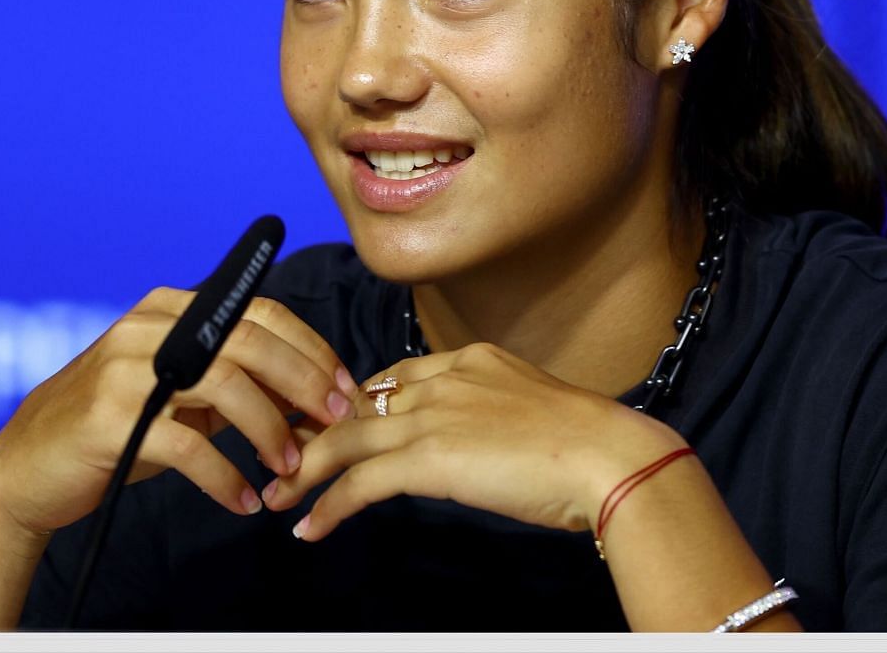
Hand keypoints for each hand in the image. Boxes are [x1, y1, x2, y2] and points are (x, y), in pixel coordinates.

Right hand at [0, 287, 361, 537]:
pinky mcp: (110, 419)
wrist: (27, 470)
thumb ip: (237, 383)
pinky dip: (224, 476)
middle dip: (304, 382)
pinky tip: (243, 500)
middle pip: (251, 343)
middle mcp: (147, 328)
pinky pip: (188, 445)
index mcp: (170, 310)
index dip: (310, 348)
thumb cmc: (118, 429)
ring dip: (269, 430)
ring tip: (288, 467)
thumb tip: (314, 396)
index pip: (259, 313)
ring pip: (226, 386)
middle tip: (334, 421)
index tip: (343, 386)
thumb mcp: (181, 394)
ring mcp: (125, 370)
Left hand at [262, 341, 688, 541]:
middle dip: (316, 432)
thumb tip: (486, 445)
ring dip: (305, 470)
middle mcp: (445, 378)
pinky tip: (311, 526)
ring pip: (345, 438)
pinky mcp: (427, 457)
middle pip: (358, 402)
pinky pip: (359, 481)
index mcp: (473, 360)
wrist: (607, 457)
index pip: (397, 376)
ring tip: (278, 495)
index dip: (360, 402)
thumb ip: (497, 417)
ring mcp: (433, 415)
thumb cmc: (591, 445)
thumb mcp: (535, 412)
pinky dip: (328, 505)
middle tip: (286, 456)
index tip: (339, 425)